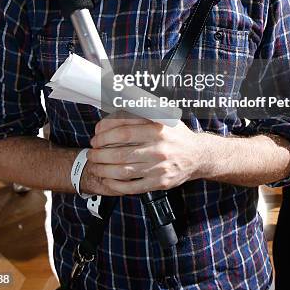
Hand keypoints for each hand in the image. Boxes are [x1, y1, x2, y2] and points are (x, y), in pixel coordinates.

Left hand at [86, 117, 201, 194]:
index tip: (96, 136)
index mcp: (157, 128)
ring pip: (124, 171)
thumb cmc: (175, 134)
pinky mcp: (160, 183)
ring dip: (104, 169)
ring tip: (95, 165)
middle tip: (91, 152)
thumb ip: (141, 110)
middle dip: (100, 153)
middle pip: (120, 152)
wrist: (197, 155)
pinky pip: (133, 187)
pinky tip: (108, 179)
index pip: (123, 131)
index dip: (104, 134)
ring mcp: (160, 167)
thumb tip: (115, 102)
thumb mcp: (162, 116)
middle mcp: (159, 148)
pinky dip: (116, 184)